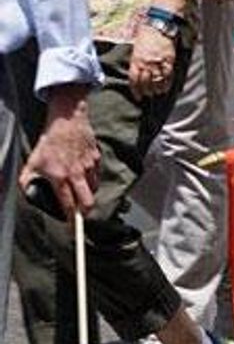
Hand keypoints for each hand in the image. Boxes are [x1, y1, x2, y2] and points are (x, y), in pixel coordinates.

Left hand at [19, 86, 99, 217]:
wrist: (67, 119)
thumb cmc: (49, 141)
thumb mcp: (33, 160)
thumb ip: (28, 180)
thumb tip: (28, 193)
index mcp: (59, 176)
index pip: (67, 204)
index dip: (69, 217)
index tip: (69, 224)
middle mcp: (76, 173)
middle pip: (88, 203)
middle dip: (85, 213)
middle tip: (81, 215)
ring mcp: (89, 166)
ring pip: (93, 190)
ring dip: (87, 194)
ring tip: (79, 191)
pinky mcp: (96, 159)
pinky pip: (97, 176)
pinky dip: (91, 180)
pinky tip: (83, 175)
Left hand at [129, 25, 177, 99]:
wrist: (157, 27)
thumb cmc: (145, 37)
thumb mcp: (136, 50)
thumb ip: (136, 62)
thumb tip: (137, 74)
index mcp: (136, 60)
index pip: (134, 80)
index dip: (136, 90)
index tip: (138, 96)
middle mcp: (146, 63)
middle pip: (145, 83)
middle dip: (146, 91)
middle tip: (148, 95)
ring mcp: (157, 63)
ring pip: (156, 81)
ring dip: (156, 89)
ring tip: (157, 93)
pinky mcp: (168, 61)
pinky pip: (167, 76)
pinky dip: (166, 84)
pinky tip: (165, 88)